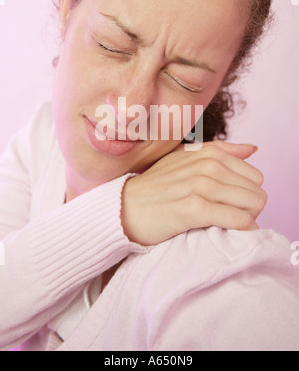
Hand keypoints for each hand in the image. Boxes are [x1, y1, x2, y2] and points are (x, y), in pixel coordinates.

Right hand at [121, 141, 266, 245]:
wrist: (125, 207)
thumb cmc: (157, 186)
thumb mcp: (185, 158)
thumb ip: (220, 151)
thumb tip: (253, 149)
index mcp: (208, 153)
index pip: (254, 175)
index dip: (247, 193)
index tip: (232, 204)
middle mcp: (207, 165)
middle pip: (256, 191)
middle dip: (249, 208)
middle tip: (230, 217)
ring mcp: (200, 185)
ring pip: (252, 204)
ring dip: (248, 219)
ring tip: (229, 226)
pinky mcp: (194, 208)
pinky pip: (237, 219)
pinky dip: (241, 229)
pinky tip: (230, 232)